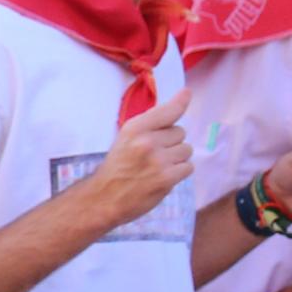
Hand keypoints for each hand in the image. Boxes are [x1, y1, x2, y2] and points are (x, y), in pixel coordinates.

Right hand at [88, 81, 194, 223]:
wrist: (103, 199)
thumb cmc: (116, 167)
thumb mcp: (125, 139)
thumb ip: (149, 125)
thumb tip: (180, 102)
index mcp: (134, 128)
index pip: (166, 111)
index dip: (180, 102)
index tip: (187, 93)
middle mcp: (147, 141)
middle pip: (180, 132)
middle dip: (171, 142)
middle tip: (154, 155)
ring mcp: (158, 160)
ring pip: (186, 150)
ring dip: (177, 159)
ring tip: (159, 167)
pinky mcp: (166, 178)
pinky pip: (188, 167)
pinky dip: (179, 173)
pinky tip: (163, 177)